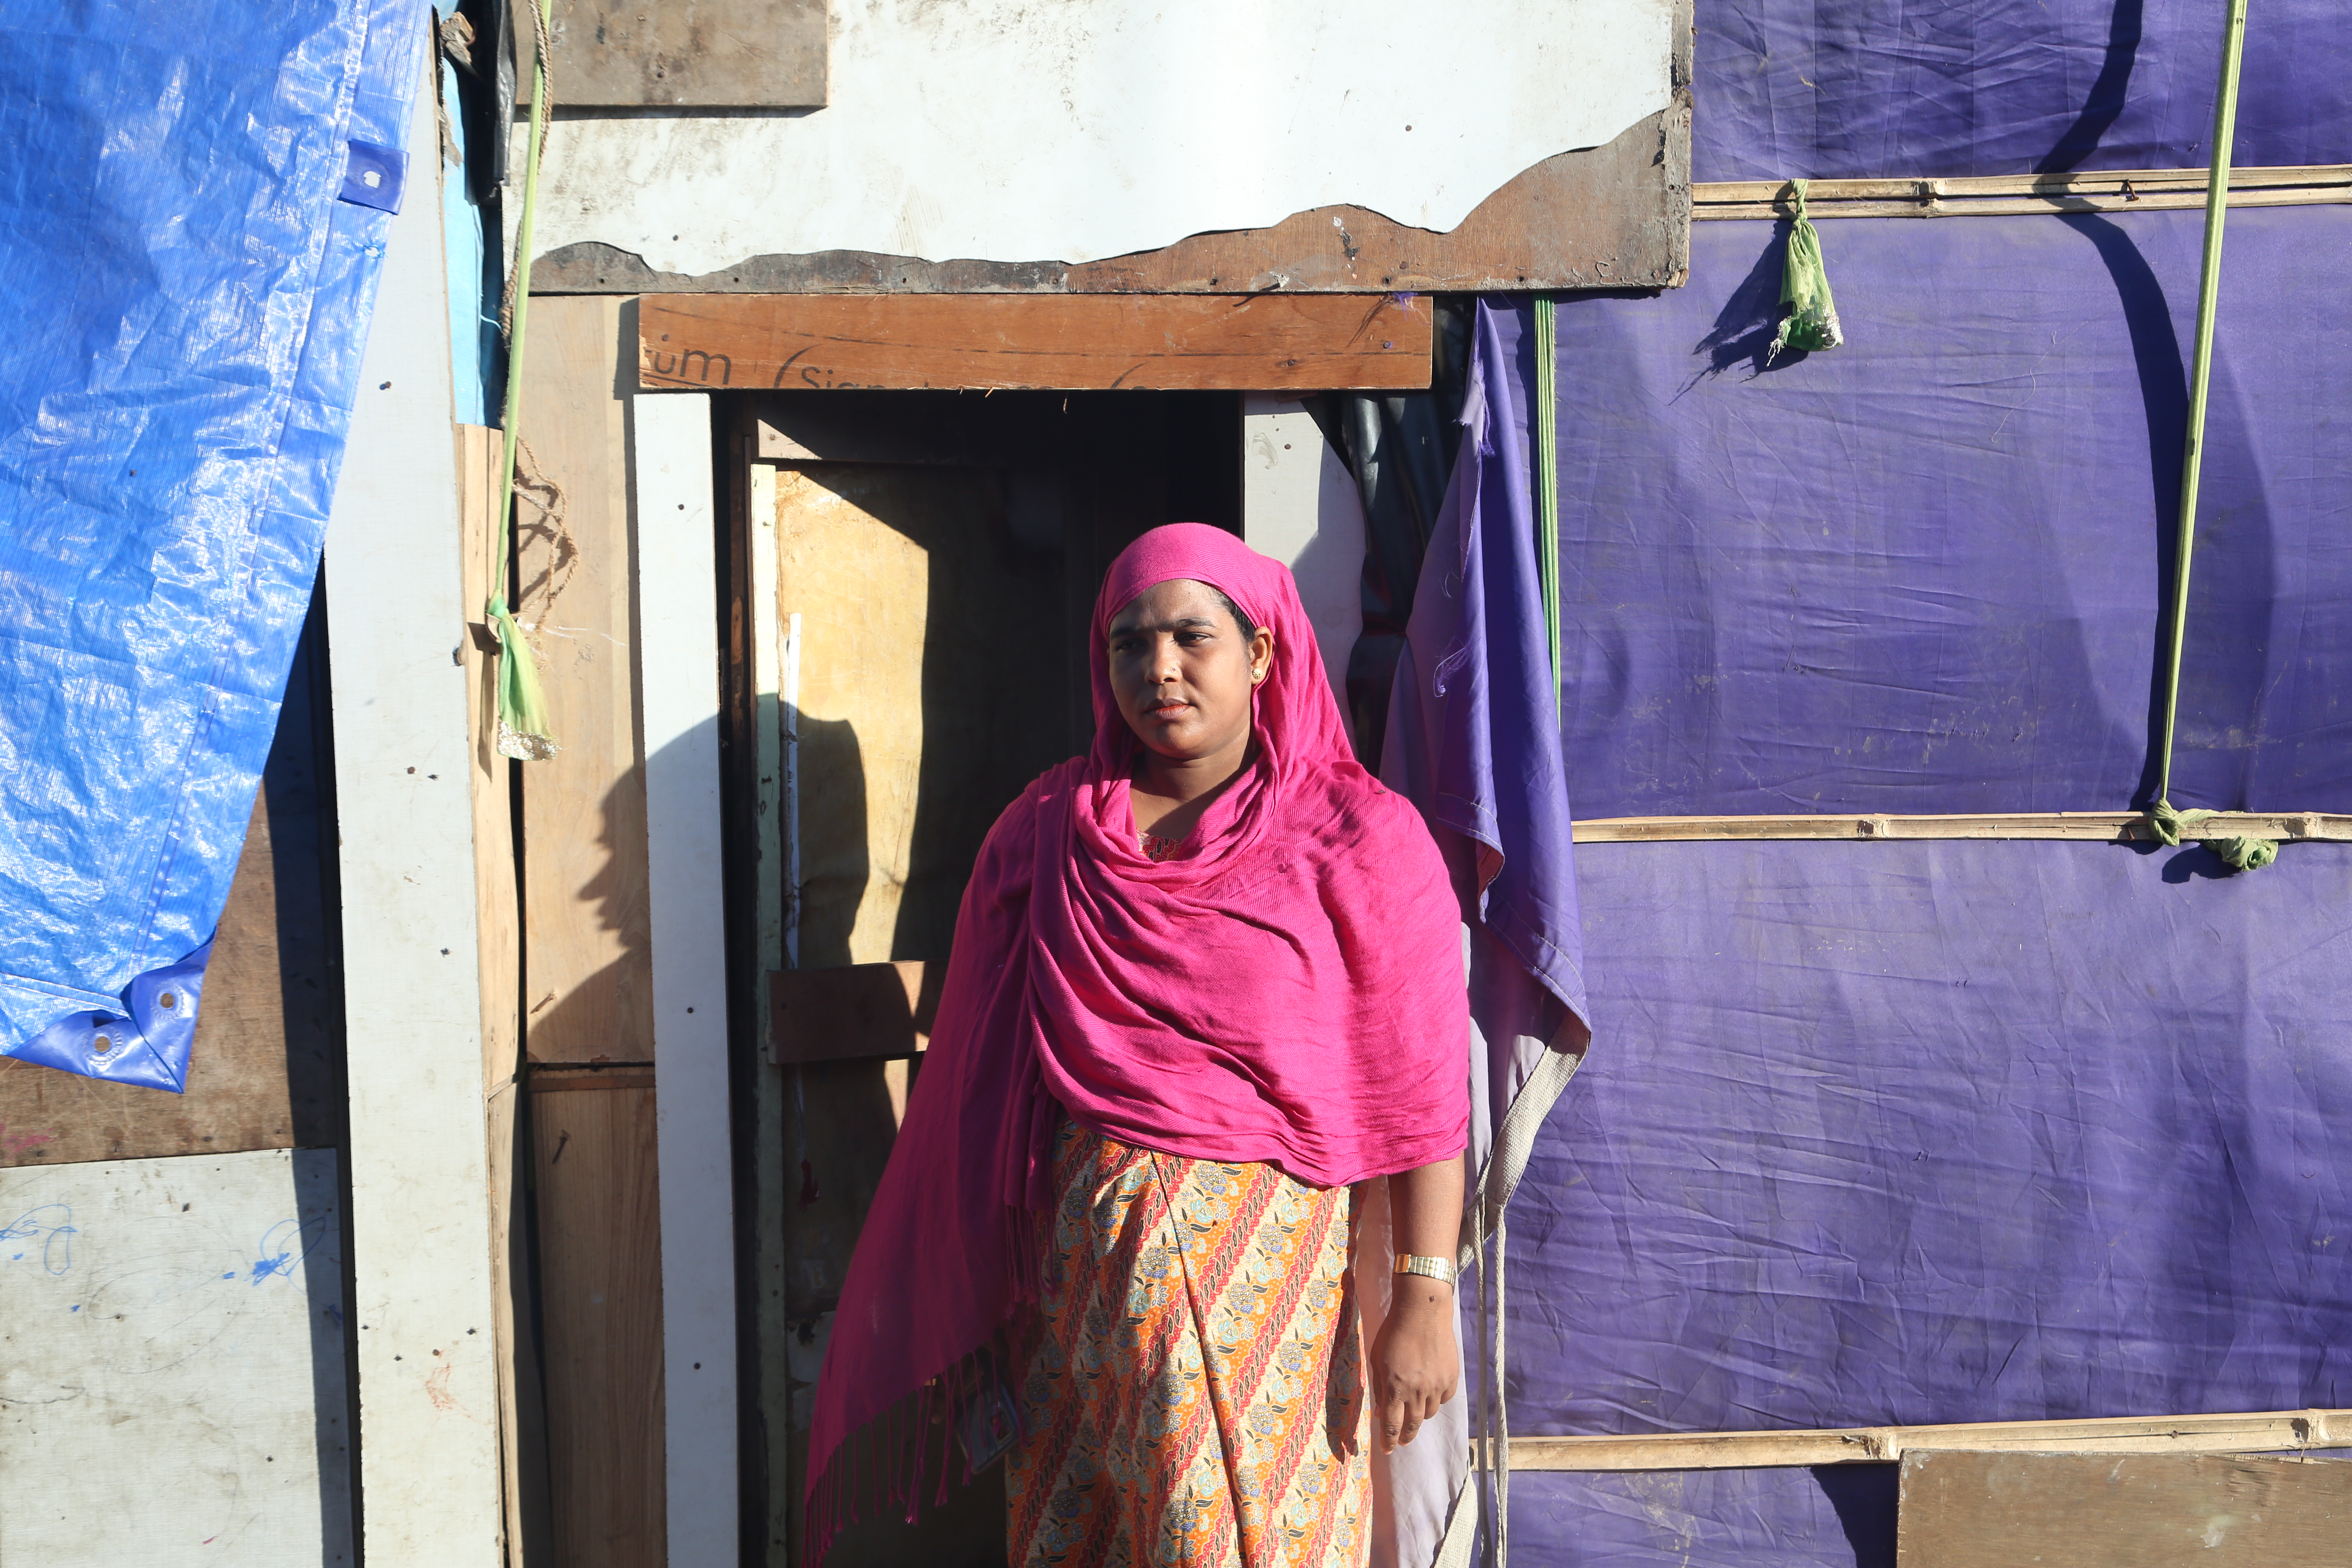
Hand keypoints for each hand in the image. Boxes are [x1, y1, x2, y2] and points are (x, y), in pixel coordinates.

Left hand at [1366, 1280, 1458, 1453]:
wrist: (1423, 1311)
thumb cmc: (1393, 1331)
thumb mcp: (1377, 1359)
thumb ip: (1380, 1388)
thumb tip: (1381, 1413)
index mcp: (1395, 1387)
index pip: (1391, 1425)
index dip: (1388, 1441)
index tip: (1386, 1451)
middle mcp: (1417, 1391)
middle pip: (1412, 1425)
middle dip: (1405, 1437)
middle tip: (1401, 1442)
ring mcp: (1437, 1385)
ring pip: (1430, 1413)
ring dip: (1420, 1416)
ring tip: (1414, 1414)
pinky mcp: (1451, 1377)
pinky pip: (1443, 1398)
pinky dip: (1435, 1400)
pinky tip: (1429, 1394)